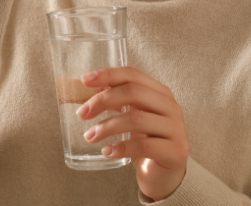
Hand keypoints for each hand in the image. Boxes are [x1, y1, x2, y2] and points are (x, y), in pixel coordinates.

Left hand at [78, 67, 188, 201]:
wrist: (163, 175)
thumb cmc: (142, 140)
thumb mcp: (127, 115)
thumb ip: (109, 101)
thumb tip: (74, 90)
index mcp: (159, 92)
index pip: (132, 74)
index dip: (108, 74)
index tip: (84, 80)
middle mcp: (171, 106)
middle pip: (133, 92)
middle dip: (103, 100)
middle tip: (82, 113)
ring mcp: (176, 129)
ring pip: (136, 119)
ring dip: (107, 127)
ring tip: (89, 136)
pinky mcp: (176, 151)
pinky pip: (144, 146)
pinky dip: (121, 147)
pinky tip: (107, 151)